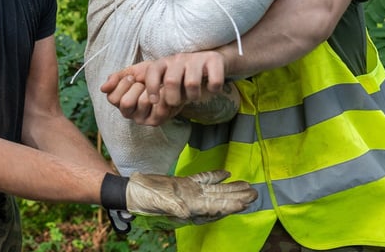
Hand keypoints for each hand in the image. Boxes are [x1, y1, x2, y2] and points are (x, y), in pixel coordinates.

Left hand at [101, 50, 227, 108]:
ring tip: (192, 97)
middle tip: (175, 103)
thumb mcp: (154, 77)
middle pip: (171, 82)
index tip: (155, 102)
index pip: (151, 73)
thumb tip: (103, 87)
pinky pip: (215, 81)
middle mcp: (178, 59)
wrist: (211, 61)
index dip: (152, 90)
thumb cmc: (178, 73)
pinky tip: (212, 89)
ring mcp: (197, 60)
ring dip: (192, 96)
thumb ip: (128, 82)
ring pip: (192, 84)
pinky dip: (214, 88)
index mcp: (162, 63)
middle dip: (173, 99)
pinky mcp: (215, 62)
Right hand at [101, 73, 182, 125]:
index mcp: (119, 101)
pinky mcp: (155, 121)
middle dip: (136, 88)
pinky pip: (157, 109)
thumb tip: (102, 88)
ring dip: (149, 90)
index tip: (131, 78)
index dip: (122, 84)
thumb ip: (116, 78)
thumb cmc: (149, 75)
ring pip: (142, 103)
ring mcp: (141, 119)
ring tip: (154, 88)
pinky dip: (161, 95)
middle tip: (142, 84)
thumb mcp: (131, 72)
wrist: (170, 76)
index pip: (112, 98)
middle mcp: (128, 113)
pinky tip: (163, 91)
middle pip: (125, 103)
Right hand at [126, 170, 256, 224]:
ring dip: (231, 189)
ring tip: (247, 187)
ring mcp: (189, 193)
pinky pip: (202, 180)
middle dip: (237, 198)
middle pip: (219, 200)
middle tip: (255, 194)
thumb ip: (173, 206)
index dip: (230, 205)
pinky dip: (214, 177)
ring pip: (214, 190)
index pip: (214, 207)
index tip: (245, 202)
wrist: (129, 191)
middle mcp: (192, 202)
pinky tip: (226, 174)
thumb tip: (187, 211)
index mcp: (188, 207)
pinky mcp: (183, 184)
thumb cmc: (142, 198)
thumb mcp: (157, 202)